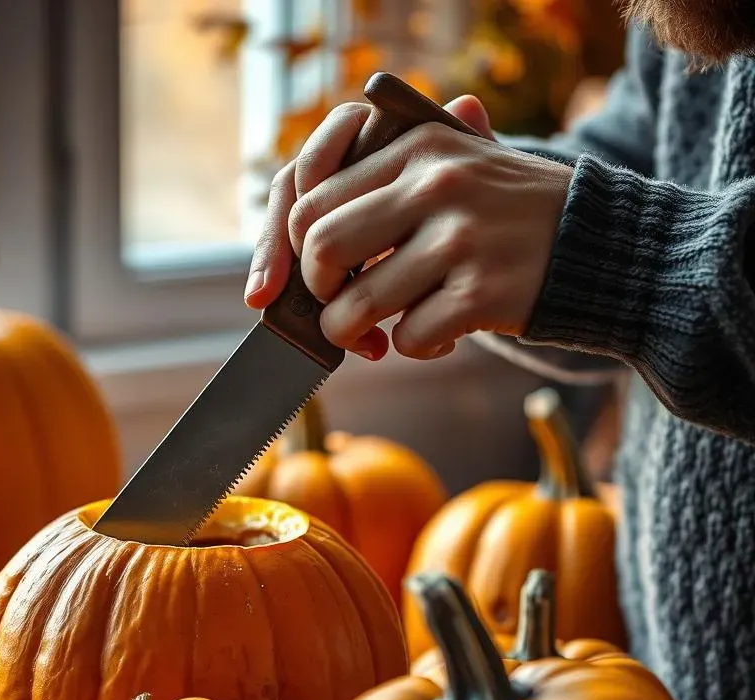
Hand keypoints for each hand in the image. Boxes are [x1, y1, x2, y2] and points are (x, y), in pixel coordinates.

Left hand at [244, 96, 572, 360]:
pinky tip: (443, 336)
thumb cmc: (514, 212)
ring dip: (356, 334)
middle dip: (318, 293)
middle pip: (321, 248)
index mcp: (418, 148)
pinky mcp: (481, 292)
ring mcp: (459, 239)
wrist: (602, 244)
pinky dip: (417, 348)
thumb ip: (395, 170)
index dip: (299, 251)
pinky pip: (409, 338)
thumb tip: (309, 190)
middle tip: (339, 309)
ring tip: (376, 337)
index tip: (322, 275)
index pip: (312, 200)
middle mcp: (435, 185)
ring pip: (357, 305)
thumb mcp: (464, 160)